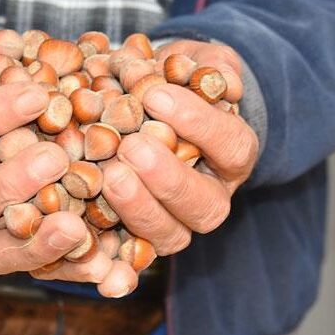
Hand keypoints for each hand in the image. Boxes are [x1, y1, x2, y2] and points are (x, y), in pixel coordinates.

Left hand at [100, 40, 258, 273]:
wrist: (149, 105)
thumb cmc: (176, 81)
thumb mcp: (198, 61)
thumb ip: (212, 66)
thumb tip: (224, 82)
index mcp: (231, 155)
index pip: (231, 145)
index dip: (198, 124)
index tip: (156, 95)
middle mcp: (209, 195)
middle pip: (205, 205)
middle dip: (169, 179)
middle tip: (131, 149)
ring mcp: (175, 221)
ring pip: (170, 236)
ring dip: (139, 212)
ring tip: (108, 177)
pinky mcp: (138, 238)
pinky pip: (132, 261)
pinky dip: (118, 272)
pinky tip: (103, 273)